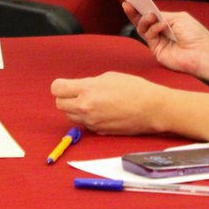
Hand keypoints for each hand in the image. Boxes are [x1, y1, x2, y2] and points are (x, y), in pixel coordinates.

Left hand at [50, 71, 168, 134]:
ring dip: (75, 110)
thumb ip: (88, 83)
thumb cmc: (134, 89)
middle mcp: (85, 108)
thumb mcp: (108, 77)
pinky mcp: (99, 131)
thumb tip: (78, 88)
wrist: (151, 108)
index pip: (56, 89)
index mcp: (87, 90)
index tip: (65, 85)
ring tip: (92, 102)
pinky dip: (88, 118)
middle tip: (78, 93)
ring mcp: (91, 122)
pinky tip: (101, 112)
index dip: (60, 86)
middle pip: (59, 104)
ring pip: (70, 116)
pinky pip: (85, 125)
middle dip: (66, 98)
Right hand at [125, 2, 208, 80]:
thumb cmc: (196, 36)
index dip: (143, 7)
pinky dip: (153, 29)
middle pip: (143, 21)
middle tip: (128, 4)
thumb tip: (150, 14)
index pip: (152, 14)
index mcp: (169, 22)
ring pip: (143, 28)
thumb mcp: (179, 18)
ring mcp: (158, 41)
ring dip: (144, 20)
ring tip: (150, 16)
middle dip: (134, 12)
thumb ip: (162, 15)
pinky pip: (148, 36)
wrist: (202, 53)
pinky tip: (161, 26)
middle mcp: (162, 31)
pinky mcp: (156, 50)